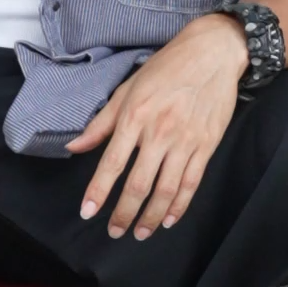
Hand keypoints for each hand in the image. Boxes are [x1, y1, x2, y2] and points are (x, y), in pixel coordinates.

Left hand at [67, 14, 245, 240]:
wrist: (212, 53)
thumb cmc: (167, 67)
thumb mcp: (128, 88)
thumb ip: (102, 122)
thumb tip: (75, 146)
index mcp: (135, 117)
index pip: (112, 163)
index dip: (98, 191)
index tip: (88, 212)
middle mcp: (159, 132)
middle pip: (139, 184)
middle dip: (124, 213)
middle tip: (114, 231)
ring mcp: (185, 141)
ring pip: (166, 189)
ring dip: (151, 216)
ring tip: (141, 233)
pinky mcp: (206, 145)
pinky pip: (191, 182)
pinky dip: (180, 205)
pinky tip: (168, 219)